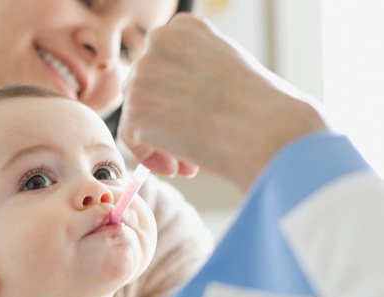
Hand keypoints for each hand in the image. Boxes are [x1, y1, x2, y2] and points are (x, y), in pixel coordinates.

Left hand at [119, 14, 327, 189]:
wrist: (266, 129)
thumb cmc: (260, 106)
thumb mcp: (226, 68)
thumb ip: (192, 73)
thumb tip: (167, 99)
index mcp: (184, 27)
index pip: (162, 62)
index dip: (175, 95)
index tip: (197, 116)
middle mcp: (158, 43)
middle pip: (145, 88)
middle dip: (166, 120)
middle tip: (193, 145)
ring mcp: (143, 75)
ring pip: (138, 114)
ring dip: (160, 140)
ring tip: (189, 162)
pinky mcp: (135, 110)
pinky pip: (131, 138)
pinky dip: (150, 156)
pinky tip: (177, 168)